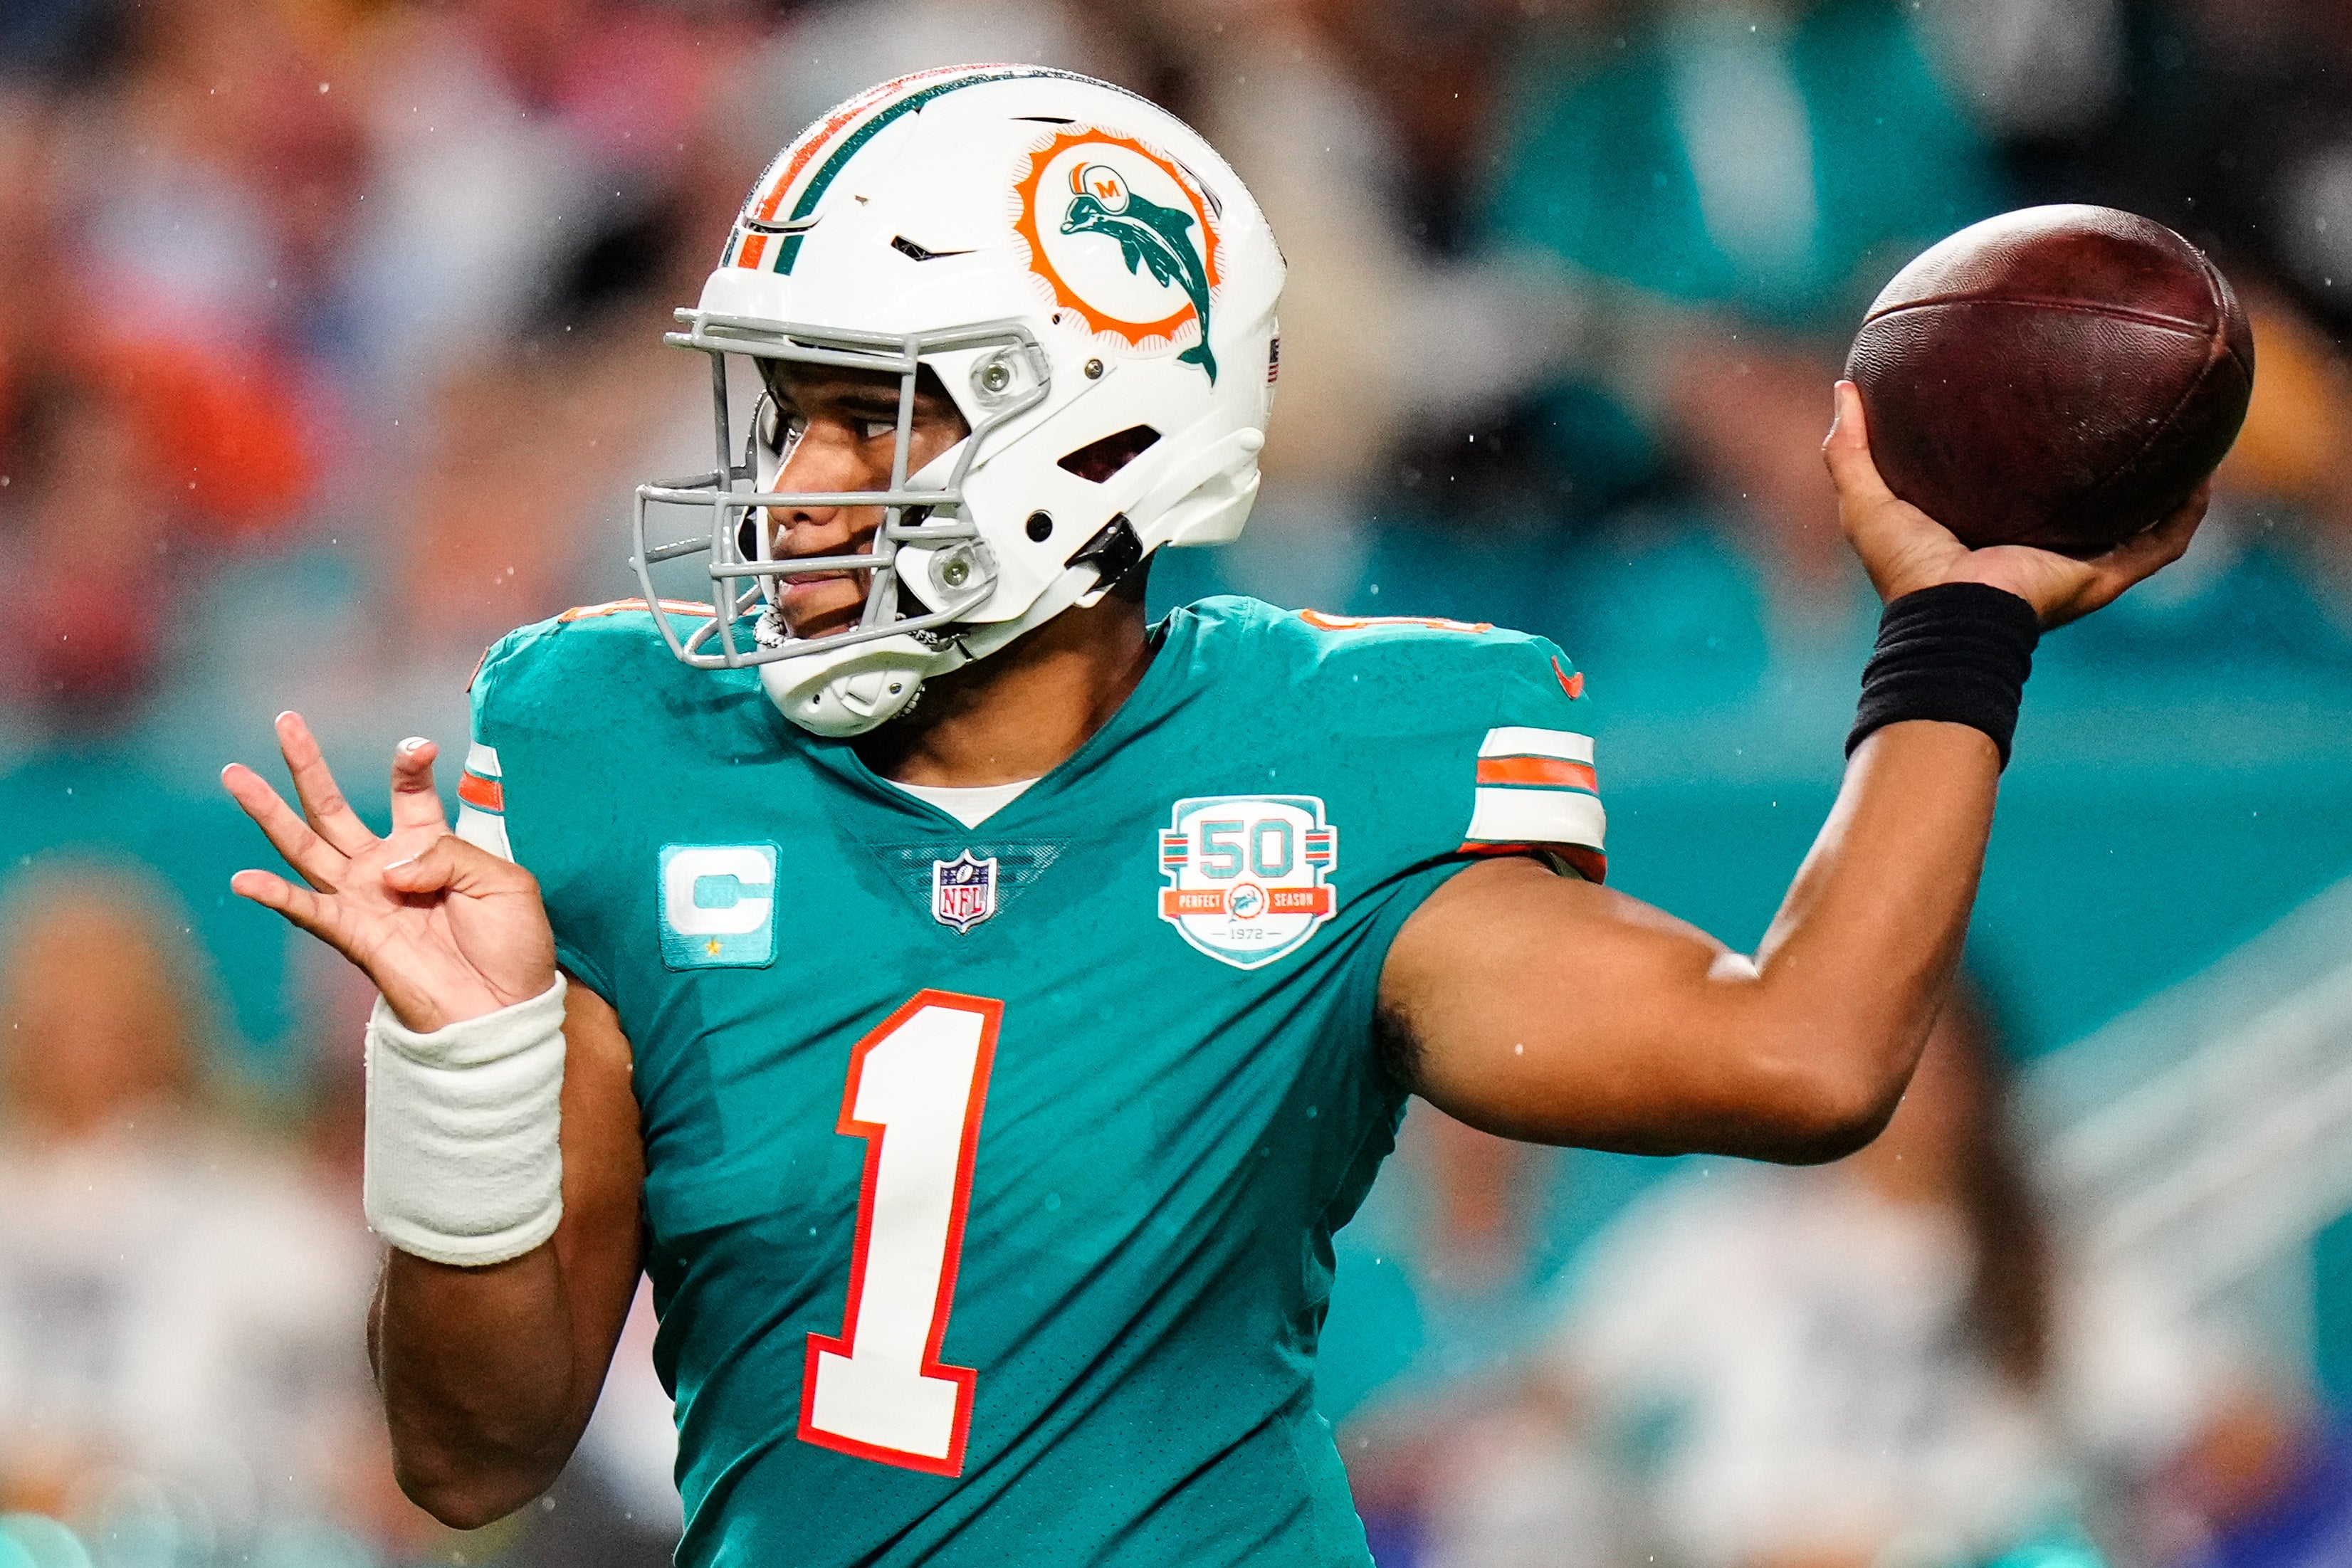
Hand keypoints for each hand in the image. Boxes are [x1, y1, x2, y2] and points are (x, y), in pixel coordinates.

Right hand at [223, 713, 555, 1031]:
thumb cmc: (513, 946)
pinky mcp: (354, 935)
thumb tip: (390, 865)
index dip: (409, 765)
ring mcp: (365, 899)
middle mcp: (388, 866)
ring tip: (234, 775)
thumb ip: (450, 855)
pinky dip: (275, 896)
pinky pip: (308, 910)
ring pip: (305, 845)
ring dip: (269, 812)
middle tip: (284, 720)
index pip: (409, 791)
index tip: (420, 747)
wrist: (505, 1007)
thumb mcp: (504, 882)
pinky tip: (244, 879)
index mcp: (432, 845)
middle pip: (334, 807)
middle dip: (308, 765)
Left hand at [1822, 380, 2207, 628]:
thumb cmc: (1907, 569)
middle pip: (2087, 505)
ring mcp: (2077, 568)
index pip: (2022, 491)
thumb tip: (1845, 384)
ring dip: (2163, 491)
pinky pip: (2158, 545)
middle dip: (2107, 466)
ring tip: (2184, 443)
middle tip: (2122, 415)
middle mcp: (2041, 551)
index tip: (2044, 410)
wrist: (1948, 621)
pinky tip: (2203, 480)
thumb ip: (1849, 447)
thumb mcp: (1867, 501)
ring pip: (2137, 526)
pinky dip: (2183, 518)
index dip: (2036, 455)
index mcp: (1992, 536)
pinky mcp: (2101, 579)